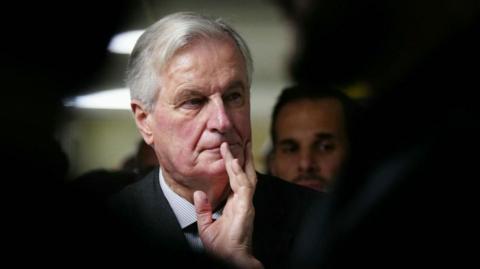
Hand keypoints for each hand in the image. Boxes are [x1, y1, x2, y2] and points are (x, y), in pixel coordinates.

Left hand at [194, 142, 262, 268]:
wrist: (228, 259)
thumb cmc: (221, 247)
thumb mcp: (206, 225)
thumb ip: (203, 209)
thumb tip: (198, 194)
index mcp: (236, 204)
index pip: (236, 179)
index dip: (234, 164)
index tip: (230, 150)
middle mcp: (243, 201)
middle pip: (246, 174)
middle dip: (245, 157)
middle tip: (244, 140)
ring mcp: (246, 204)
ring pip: (246, 177)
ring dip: (240, 161)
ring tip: (236, 146)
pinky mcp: (246, 208)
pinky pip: (243, 186)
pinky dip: (238, 174)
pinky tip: (233, 163)